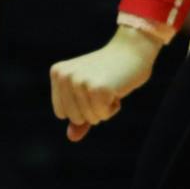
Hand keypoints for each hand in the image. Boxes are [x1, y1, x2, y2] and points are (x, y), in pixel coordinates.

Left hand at [50, 28, 160, 142]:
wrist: (132, 50)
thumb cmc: (110, 72)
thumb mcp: (89, 93)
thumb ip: (79, 115)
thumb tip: (71, 137)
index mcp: (58, 73)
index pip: (62, 113)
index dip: (81, 107)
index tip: (92, 87)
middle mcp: (64, 76)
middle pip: (75, 118)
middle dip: (93, 109)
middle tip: (103, 85)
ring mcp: (80, 82)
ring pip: (90, 118)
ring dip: (104, 108)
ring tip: (109, 85)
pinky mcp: (97, 89)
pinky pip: (103, 116)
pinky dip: (113, 107)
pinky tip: (117, 88)